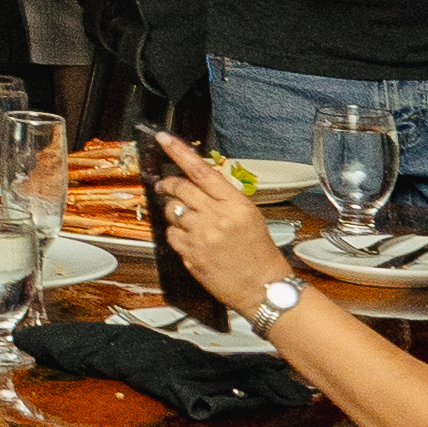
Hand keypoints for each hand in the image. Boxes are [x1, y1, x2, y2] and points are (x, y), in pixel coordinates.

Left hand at [152, 146, 293, 318]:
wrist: (263, 287)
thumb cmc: (259, 253)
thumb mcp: (249, 217)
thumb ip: (222, 200)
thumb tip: (195, 185)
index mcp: (236, 204)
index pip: (202, 171)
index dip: (179, 152)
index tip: (163, 139)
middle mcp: (217, 217)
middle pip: (180, 188)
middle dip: (169, 185)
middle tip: (166, 186)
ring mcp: (202, 235)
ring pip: (172, 211)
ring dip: (174, 213)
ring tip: (190, 223)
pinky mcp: (191, 253)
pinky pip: (170, 234)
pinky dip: (176, 235)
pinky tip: (191, 241)